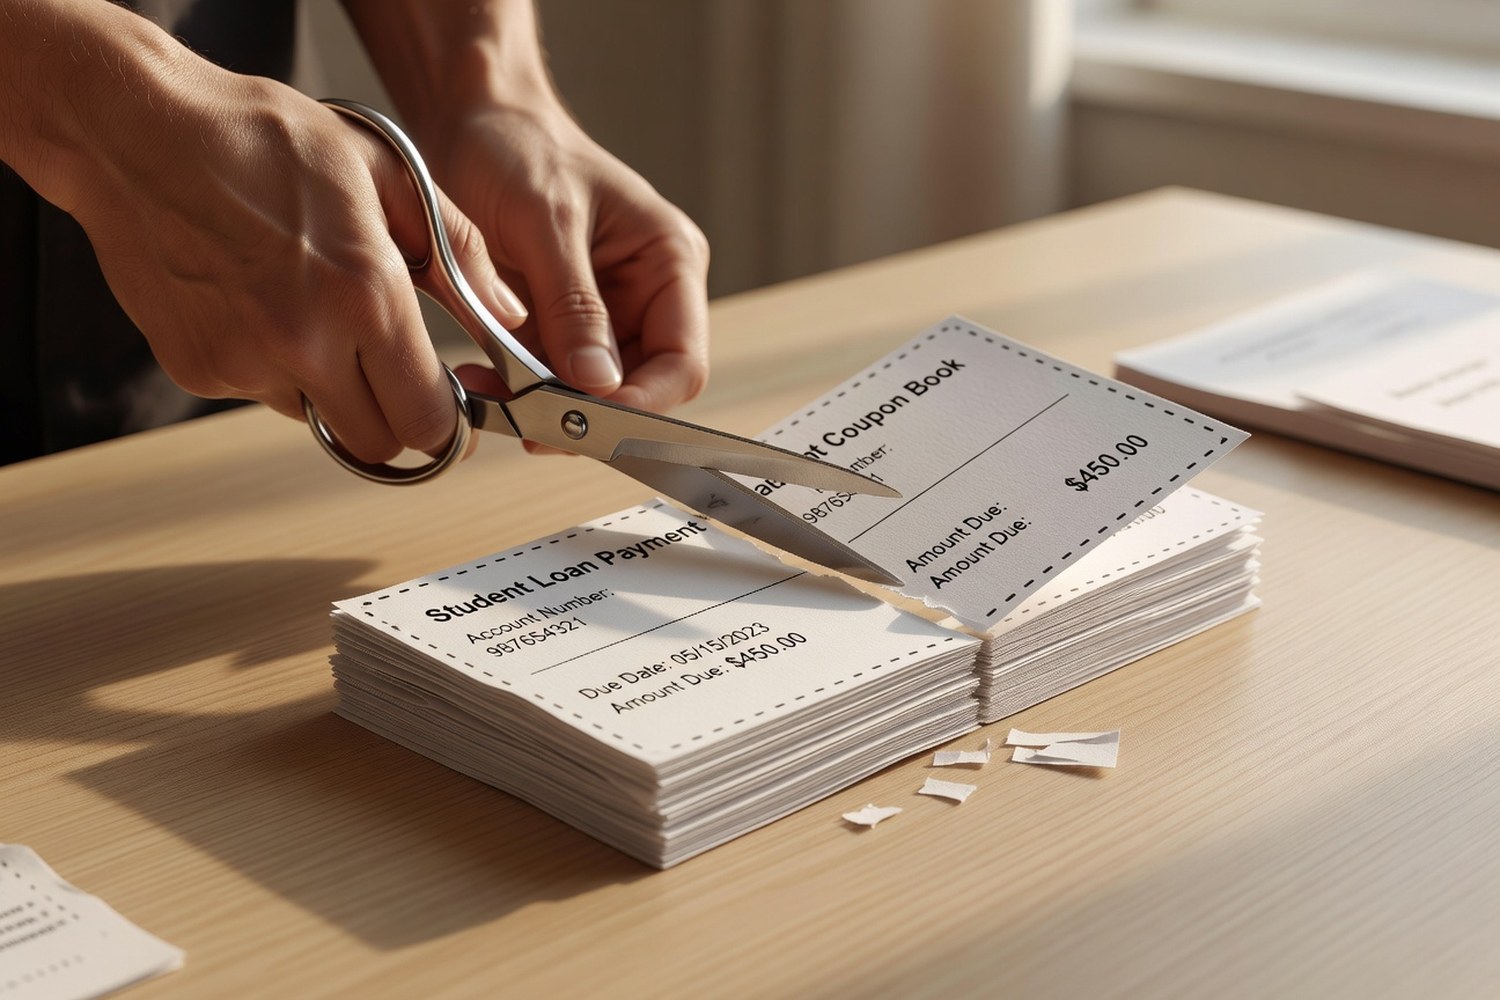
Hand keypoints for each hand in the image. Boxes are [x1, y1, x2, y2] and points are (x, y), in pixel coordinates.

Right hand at [65, 59, 527, 463]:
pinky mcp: (196, 370)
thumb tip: (507, 314)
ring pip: (321, 423)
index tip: (448, 403)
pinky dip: (276, 371)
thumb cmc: (261, 139)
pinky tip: (263, 306)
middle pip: (380, 445)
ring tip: (316, 313)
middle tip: (393, 371)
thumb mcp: (386, 172)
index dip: (448, 421)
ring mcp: (243, 363)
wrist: (132, 132)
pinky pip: (263, 396)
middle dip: (396, 417)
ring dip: (334, 391)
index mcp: (364, 295)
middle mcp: (303, 343)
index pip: (430, 421)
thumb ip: (458, 253)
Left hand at [420, 99, 709, 415]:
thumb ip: (572, 304)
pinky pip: (552, 380)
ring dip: (546, 408)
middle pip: (642, 388)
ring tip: (491, 394)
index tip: (585, 422)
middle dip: (588, 414)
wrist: (473, 122)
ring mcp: (607, 315)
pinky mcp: (562, 326)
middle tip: (529, 424)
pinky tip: (482, 379)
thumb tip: (599, 384)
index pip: (683, 362)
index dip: (643, 403)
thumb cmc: (520, 147)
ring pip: (594, 395)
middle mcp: (649, 295)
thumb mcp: (546, 221)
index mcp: (670, 261)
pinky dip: (520, 390)